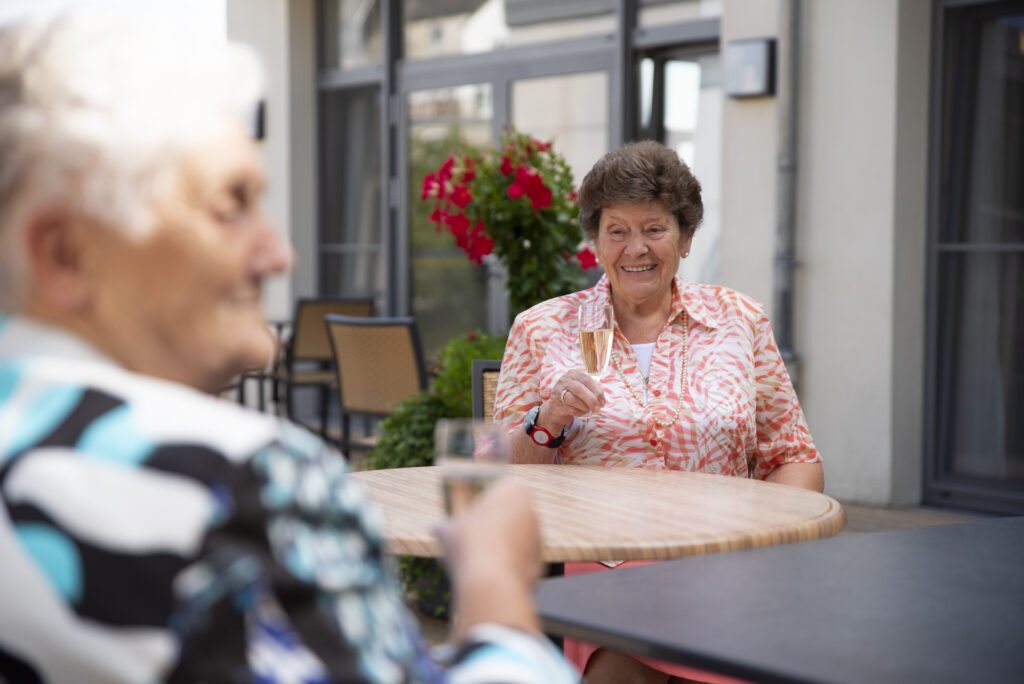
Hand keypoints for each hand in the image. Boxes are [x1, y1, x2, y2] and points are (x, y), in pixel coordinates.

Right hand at [435, 480, 541, 635]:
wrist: (491, 584)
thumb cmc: (469, 547)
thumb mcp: (447, 531)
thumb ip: (443, 526)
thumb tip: (434, 527)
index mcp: (511, 490)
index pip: (497, 489)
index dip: (481, 504)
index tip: (468, 515)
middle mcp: (531, 510)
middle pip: (509, 513)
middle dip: (494, 524)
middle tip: (472, 538)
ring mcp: (539, 537)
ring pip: (517, 538)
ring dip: (502, 546)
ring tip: (479, 560)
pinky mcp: (541, 562)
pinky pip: (521, 559)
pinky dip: (509, 565)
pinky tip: (492, 575)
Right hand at [546, 369, 604, 425]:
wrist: (557, 407)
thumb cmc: (574, 396)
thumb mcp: (583, 388)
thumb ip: (593, 390)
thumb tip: (601, 400)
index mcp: (573, 374)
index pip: (586, 379)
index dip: (597, 391)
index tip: (603, 402)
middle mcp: (564, 381)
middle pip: (578, 388)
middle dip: (591, 400)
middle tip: (598, 408)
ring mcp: (557, 392)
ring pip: (572, 399)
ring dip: (584, 407)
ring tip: (589, 410)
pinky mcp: (555, 405)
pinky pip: (570, 409)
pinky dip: (579, 412)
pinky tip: (582, 413)